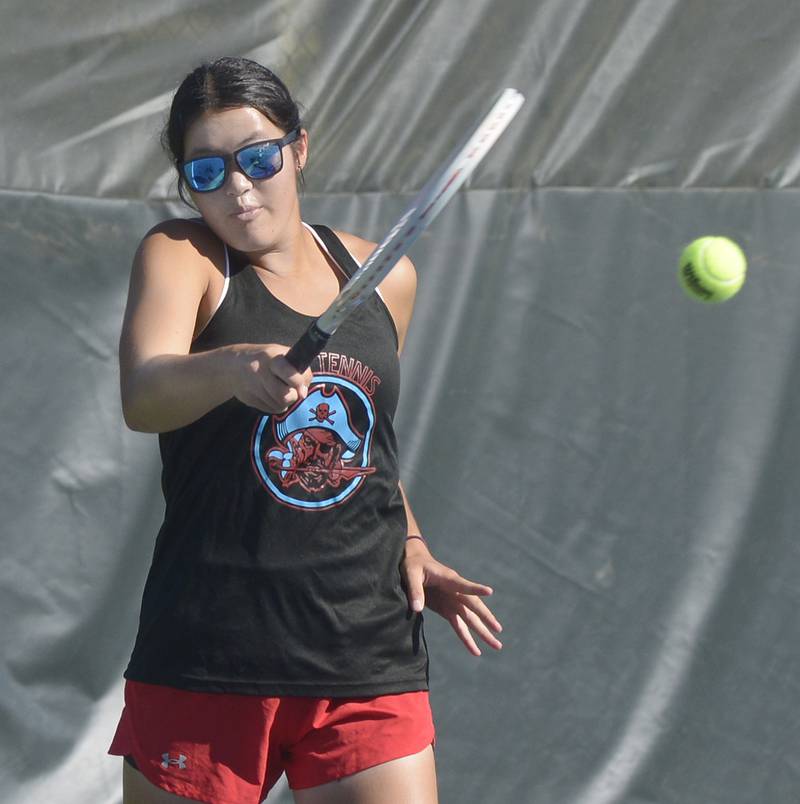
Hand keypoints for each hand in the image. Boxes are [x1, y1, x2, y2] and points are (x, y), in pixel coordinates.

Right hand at [227, 343, 313, 412]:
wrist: (232, 365)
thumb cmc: (265, 359)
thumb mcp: (282, 355)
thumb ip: (297, 370)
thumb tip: (303, 393)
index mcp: (272, 357)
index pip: (290, 374)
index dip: (299, 384)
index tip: (302, 389)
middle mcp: (260, 371)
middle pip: (285, 396)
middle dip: (292, 396)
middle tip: (290, 390)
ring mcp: (253, 386)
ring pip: (279, 405)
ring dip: (283, 402)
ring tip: (278, 391)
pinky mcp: (248, 399)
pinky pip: (270, 410)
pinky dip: (274, 406)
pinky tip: (269, 395)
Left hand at [401, 540, 502, 655]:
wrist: (414, 562)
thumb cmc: (413, 565)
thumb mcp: (411, 574)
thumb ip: (415, 590)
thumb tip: (417, 608)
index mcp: (448, 579)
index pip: (463, 585)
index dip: (475, 588)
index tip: (489, 591)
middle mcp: (455, 591)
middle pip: (474, 606)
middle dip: (486, 618)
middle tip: (499, 630)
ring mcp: (453, 601)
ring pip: (471, 619)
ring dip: (483, 632)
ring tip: (497, 645)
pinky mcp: (447, 609)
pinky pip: (459, 626)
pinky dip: (467, 638)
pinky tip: (476, 651)